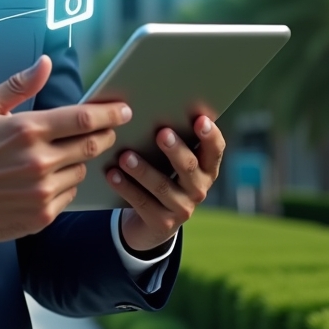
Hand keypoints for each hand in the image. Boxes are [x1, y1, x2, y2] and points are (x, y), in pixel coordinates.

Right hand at [0, 56, 131, 243]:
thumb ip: (19, 85)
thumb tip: (45, 63)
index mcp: (26, 130)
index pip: (82, 118)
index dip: (108, 112)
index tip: (123, 109)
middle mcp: (38, 162)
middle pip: (91, 145)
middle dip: (103, 135)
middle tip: (105, 129)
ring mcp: (41, 192)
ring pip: (81, 172)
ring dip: (77, 162)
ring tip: (56, 156)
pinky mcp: (41, 216)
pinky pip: (69, 196)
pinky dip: (63, 185)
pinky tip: (43, 179)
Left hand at [105, 116, 224, 251]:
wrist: (150, 220)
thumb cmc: (160, 173)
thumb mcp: (169, 158)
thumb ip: (169, 137)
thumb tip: (151, 105)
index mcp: (205, 167)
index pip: (215, 150)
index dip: (210, 136)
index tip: (200, 119)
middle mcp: (199, 188)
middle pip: (188, 167)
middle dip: (175, 149)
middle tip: (161, 133)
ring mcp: (182, 208)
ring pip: (162, 186)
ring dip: (143, 170)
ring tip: (125, 156)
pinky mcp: (162, 223)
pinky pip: (143, 203)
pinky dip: (126, 187)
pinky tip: (112, 174)